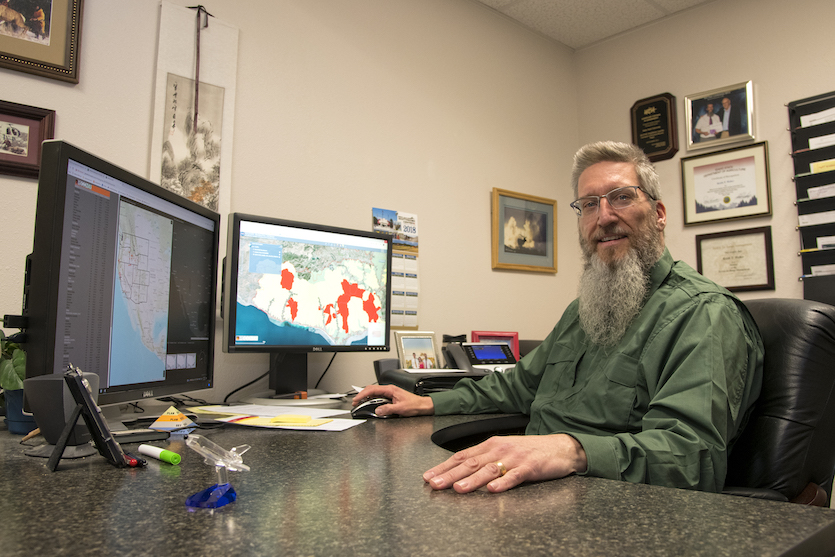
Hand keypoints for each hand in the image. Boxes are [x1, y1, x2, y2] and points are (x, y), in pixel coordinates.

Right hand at [352, 384, 433, 416]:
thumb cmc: (415, 405)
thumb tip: (378, 410)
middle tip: (355, 402)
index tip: (357, 399)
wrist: (422, 406)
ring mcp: (390, 393)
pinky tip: (370, 404)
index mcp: (391, 389)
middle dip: (362, 395)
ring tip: (360, 403)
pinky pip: (378, 397)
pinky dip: (372, 400)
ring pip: (374, 393)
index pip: (373, 389)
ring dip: (366, 398)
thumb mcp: (400, 409)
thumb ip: (388, 409)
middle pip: (371, 390)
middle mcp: (389, 390)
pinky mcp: (390, 397)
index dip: (363, 394)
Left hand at [423, 433, 586, 492]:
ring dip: (472, 480)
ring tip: (458, 489)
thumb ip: (484, 459)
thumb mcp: (503, 450)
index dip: (444, 466)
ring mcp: (514, 458)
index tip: (428, 476)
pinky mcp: (529, 467)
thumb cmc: (530, 451)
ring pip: (489, 469)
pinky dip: (502, 483)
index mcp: (491, 445)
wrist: (560, 447)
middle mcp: (499, 449)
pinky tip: (492, 490)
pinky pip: (514, 476)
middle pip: (470, 463)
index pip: (462, 456)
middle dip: (450, 474)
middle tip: (434, 484)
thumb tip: (460, 471)